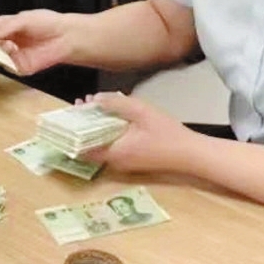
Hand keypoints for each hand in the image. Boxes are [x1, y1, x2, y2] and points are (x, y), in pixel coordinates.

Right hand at [0, 10, 74, 75]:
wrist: (65, 37)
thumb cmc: (46, 23)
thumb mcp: (23, 19)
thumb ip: (6, 25)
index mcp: (5, 29)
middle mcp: (6, 43)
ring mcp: (12, 56)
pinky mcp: (19, 67)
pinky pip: (7, 66)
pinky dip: (4, 62)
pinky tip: (6, 54)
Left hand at [80, 91, 196, 176]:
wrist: (190, 154)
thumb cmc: (168, 133)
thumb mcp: (142, 111)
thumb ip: (117, 104)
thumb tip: (95, 99)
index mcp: (115, 152)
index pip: (82, 146)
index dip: (74, 129)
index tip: (73, 110)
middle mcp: (115, 162)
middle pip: (90, 145)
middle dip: (84, 124)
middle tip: (83, 104)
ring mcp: (123, 163)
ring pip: (101, 145)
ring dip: (96, 127)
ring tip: (95, 106)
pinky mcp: (131, 160)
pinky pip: (112, 146)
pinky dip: (108, 132)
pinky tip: (113, 117)